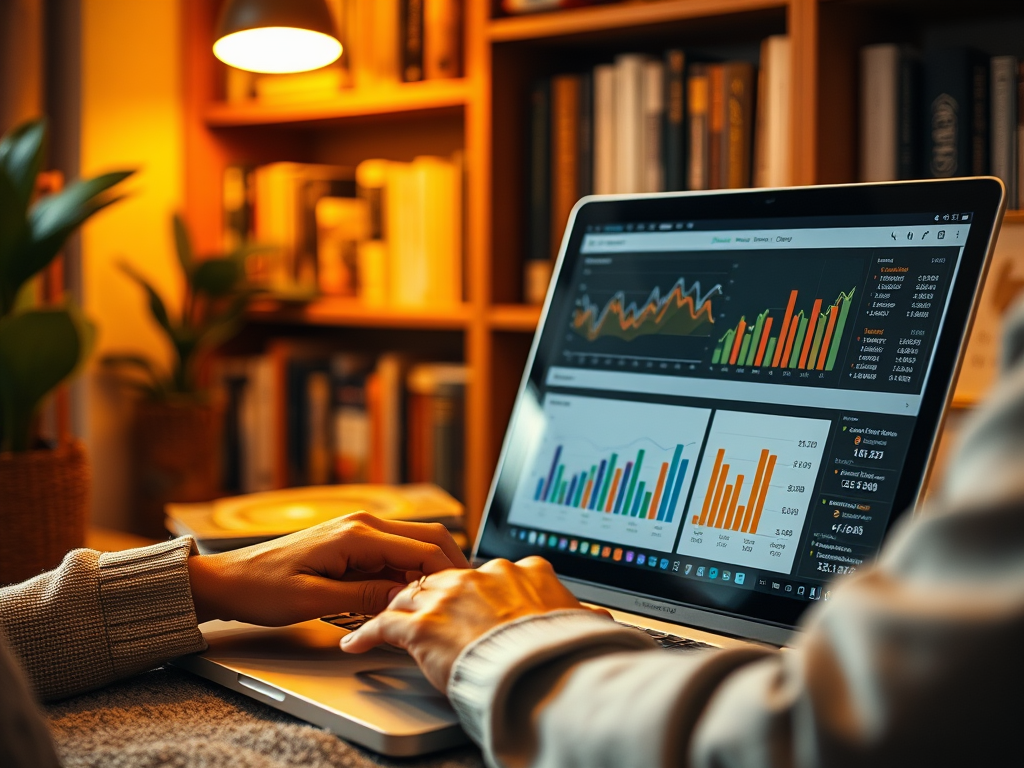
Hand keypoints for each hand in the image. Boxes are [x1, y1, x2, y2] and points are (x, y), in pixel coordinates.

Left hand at [187, 512, 468, 625]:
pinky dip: (408, 573)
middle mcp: (363, 524)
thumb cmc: (261, 589)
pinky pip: (394, 554)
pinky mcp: (354, 543)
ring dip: (429, 571)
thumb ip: (364, 598)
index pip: (422, 548)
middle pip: (428, 537)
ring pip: (414, 545)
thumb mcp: (313, 600)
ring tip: (436, 602)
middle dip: (449, 566)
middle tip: (460, 597)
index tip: (460, 597)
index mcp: (356, 534)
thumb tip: (406, 599)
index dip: (447, 573)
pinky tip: (408, 597)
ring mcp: (359, 531)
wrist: (228, 579)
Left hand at [341, 556, 609, 690]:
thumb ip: (580, 615)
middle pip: (442, 576)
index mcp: (521, 570)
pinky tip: (356, 642)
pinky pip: (384, 625)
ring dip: (394, 606)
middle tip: (415, 606)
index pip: (486, 572)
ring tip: (379, 617)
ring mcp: (449, 596)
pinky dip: (366, 634)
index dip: (472, 588)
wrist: (543, 672)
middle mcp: (480, 575)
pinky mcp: (423, 624)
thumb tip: (604, 620)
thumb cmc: (563, 652)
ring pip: (411, 593)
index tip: (466, 598)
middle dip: (427, 590)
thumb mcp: (578, 622)